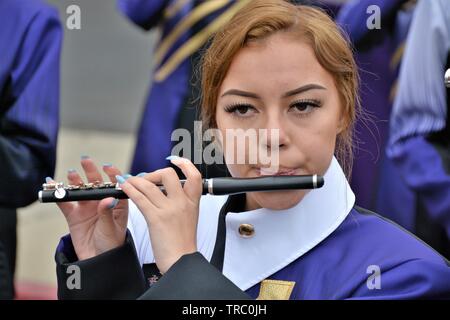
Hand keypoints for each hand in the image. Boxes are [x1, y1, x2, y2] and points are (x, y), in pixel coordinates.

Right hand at [53, 157, 127, 259]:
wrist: (98, 261)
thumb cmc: (112, 243)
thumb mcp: (111, 228)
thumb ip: (107, 213)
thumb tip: (107, 199)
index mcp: (117, 203)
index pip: (116, 184)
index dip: (112, 174)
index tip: (108, 167)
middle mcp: (102, 202)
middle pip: (96, 183)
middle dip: (91, 171)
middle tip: (86, 160)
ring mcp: (87, 207)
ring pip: (80, 190)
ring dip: (75, 181)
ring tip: (72, 174)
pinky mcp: (73, 215)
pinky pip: (65, 202)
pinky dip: (58, 194)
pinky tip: (52, 184)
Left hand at [117, 156, 201, 273]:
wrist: (181, 261)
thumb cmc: (182, 242)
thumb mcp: (189, 217)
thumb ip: (181, 202)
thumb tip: (166, 190)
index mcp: (192, 202)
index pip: (194, 175)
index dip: (184, 164)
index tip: (174, 160)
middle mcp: (182, 202)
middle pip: (168, 174)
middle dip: (152, 174)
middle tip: (145, 180)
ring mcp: (170, 209)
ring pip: (148, 185)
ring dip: (134, 180)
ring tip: (126, 181)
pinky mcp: (156, 218)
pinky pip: (140, 197)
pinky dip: (129, 189)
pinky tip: (123, 187)